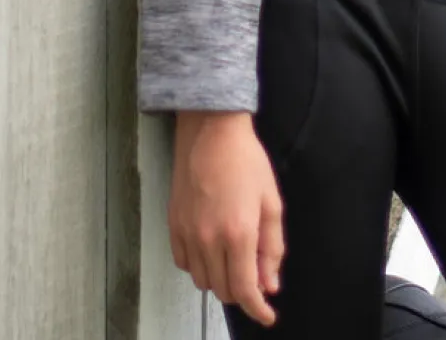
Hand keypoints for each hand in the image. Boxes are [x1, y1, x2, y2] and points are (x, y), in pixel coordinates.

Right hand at [170, 111, 283, 325]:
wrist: (212, 131)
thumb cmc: (246, 160)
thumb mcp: (271, 201)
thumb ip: (272, 247)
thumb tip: (269, 284)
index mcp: (238, 233)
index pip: (245, 289)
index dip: (258, 309)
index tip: (267, 316)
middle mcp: (209, 239)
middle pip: (222, 290)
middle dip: (242, 291)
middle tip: (254, 275)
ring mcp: (187, 233)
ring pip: (202, 281)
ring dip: (220, 280)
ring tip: (234, 259)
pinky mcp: (173, 225)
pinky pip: (184, 263)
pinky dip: (199, 266)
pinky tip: (211, 249)